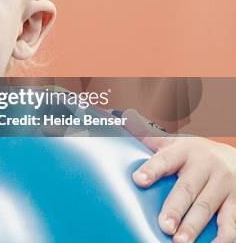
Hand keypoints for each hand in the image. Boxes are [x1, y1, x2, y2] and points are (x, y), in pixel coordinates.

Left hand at [124, 110, 235, 242]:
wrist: (235, 157)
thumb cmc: (194, 154)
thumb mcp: (173, 143)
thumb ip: (148, 135)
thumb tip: (123, 117)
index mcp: (184, 151)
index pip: (165, 160)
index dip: (151, 169)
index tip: (139, 180)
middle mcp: (205, 166)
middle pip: (187, 189)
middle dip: (175, 208)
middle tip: (163, 225)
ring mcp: (223, 184)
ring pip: (207, 206)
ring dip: (194, 225)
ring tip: (180, 241)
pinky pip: (232, 219)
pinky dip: (225, 235)